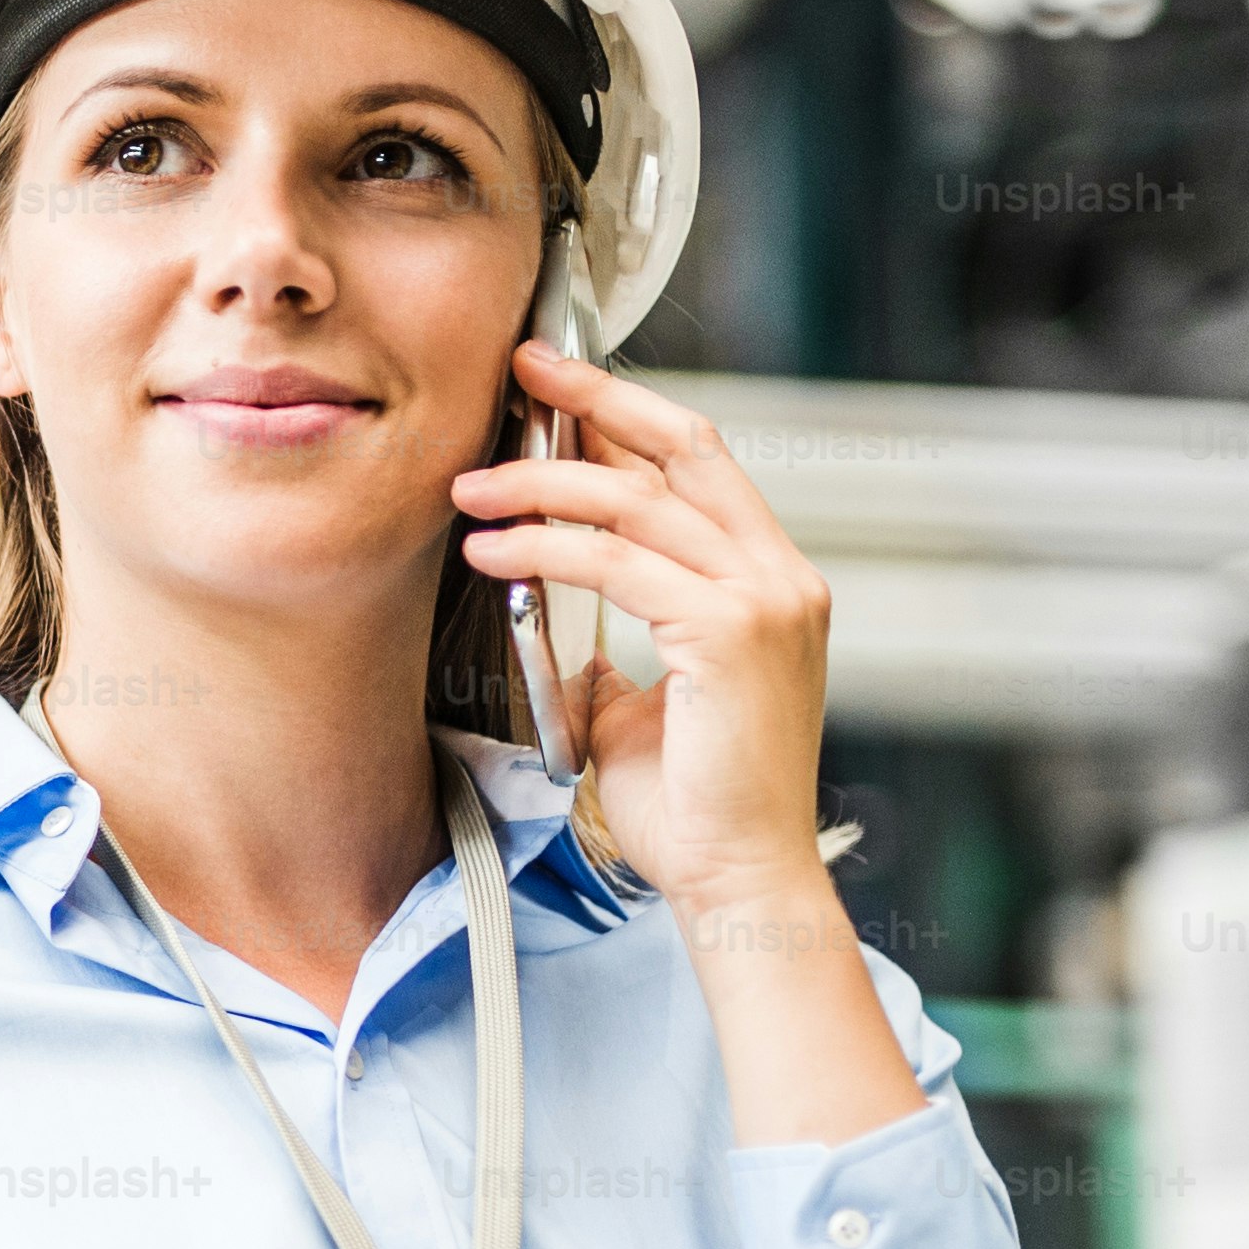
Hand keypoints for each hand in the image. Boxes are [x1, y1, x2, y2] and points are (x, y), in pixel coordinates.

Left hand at [449, 340, 835, 909]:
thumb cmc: (693, 808)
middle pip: (684, 448)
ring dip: (541, 484)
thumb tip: (554, 614)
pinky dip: (545, 548)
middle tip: (520, 369)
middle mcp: (779, 577)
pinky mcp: (733, 632)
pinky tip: (491, 550)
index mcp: (768, 583)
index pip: (697, 466)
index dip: (625, 416)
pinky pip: (617, 562)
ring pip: (637, 501)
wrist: (734, 879)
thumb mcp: (638, 707)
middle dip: (597, 399)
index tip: (555, 384)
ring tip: (470, 490)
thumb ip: (610, 649)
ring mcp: (764, 600)